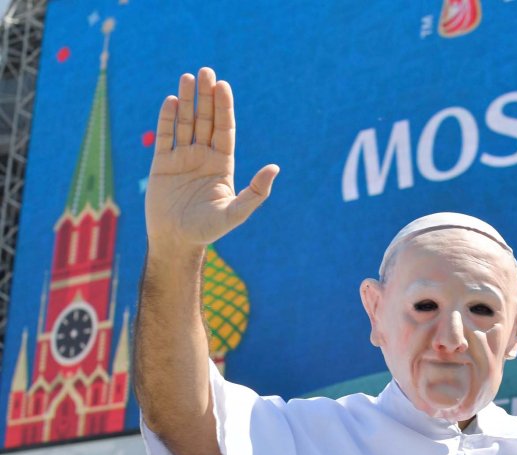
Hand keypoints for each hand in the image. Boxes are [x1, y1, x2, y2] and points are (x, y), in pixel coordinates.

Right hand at [145, 67, 278, 252]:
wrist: (176, 241)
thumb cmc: (207, 230)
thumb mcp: (235, 212)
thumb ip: (256, 192)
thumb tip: (275, 168)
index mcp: (222, 164)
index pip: (225, 129)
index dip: (224, 107)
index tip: (224, 86)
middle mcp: (203, 156)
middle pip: (206, 120)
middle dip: (207, 96)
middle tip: (206, 71)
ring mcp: (182, 158)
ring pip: (185, 123)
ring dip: (187, 100)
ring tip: (188, 77)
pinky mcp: (161, 164)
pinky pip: (165, 136)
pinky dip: (167, 118)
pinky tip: (172, 100)